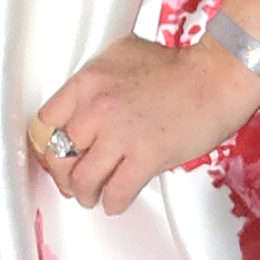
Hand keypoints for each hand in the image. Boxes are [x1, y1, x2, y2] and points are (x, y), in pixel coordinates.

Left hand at [27, 37, 259, 213]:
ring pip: (83, 179)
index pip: (45, 121)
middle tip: (72, 181)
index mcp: (88, 82)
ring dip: (85, 194)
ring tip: (93, 196)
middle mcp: (97, 108)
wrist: (214, 78)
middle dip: (64, 175)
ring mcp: (120, 134)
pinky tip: (115, 202)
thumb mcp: (121, 56)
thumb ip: (95, 81)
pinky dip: (113, 203)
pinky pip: (116, 192)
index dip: (48, 144)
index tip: (55, 154)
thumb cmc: (175, 67)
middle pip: (59, 155)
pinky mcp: (146, 157)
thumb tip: (80, 107)